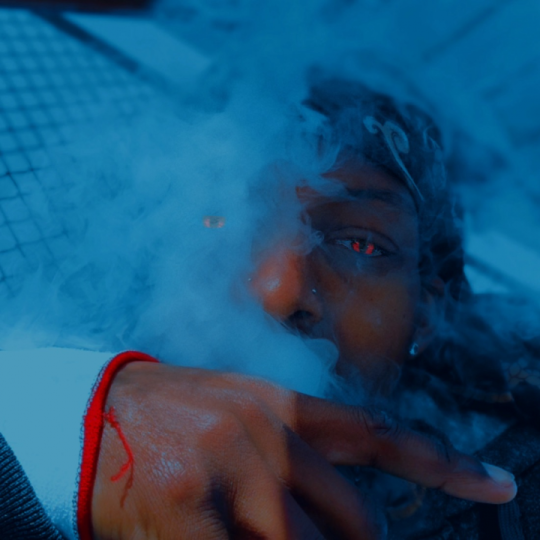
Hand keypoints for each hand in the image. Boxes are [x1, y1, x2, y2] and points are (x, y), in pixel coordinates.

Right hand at [92, 362, 516, 538]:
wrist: (98, 409)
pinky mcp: (189, 510)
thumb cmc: (176, 411)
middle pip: (355, 520)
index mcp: (283, 404)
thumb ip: (296, 446)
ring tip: (279, 538)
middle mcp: (268, 434)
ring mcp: (231, 472)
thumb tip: (335, 506)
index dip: (444, 464)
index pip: (379, 436)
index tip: (498, 485)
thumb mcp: (243, 408)